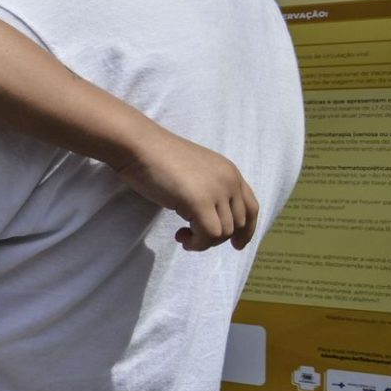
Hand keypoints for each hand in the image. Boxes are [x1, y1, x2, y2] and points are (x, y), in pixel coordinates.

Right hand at [115, 136, 259, 250]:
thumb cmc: (157, 157)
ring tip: (182, 235)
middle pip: (237, 224)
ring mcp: (217, 191)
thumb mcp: (195, 172)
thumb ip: (209, 188)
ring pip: (223, 233)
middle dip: (217, 237)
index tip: (236, 244)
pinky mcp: (200, 202)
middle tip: (191, 235)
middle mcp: (230, 181)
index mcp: (230, 172)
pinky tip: (181, 236)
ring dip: (203, 241)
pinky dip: (197, 243)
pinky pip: (209, 235)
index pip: (251, 208)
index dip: (247, 230)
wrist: (139, 145)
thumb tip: (212, 218)